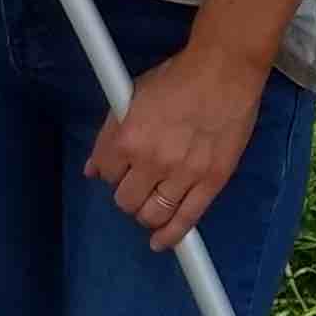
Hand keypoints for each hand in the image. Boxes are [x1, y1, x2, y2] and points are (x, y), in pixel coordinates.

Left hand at [87, 37, 269, 255]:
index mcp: (128, 138)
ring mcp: (183, 174)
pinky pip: (186, 219)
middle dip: (126, 194)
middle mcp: (152, 161)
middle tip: (135, 185)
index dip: (108, 172)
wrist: (223, 73)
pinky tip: (161, 242)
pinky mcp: (211, 181)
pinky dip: (171, 236)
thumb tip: (92, 168)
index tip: (117, 169)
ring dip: (145, 214)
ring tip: (149, 205)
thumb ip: (109, 134)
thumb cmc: (176, 78)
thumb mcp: (130, 96)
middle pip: (125, 200)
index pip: (105, 173)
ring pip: (152, 214)